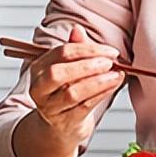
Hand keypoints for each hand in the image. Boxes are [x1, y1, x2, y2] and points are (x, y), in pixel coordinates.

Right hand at [27, 26, 124, 147]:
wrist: (61, 127)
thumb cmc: (66, 92)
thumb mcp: (69, 68)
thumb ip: (75, 49)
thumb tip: (77, 29)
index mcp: (39, 68)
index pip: (61, 53)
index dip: (88, 49)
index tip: (110, 51)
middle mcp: (40, 88)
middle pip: (58, 73)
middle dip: (88, 65)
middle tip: (109, 62)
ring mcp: (50, 108)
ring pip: (72, 93)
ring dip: (98, 82)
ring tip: (116, 75)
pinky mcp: (65, 122)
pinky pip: (84, 107)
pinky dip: (101, 94)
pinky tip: (113, 86)